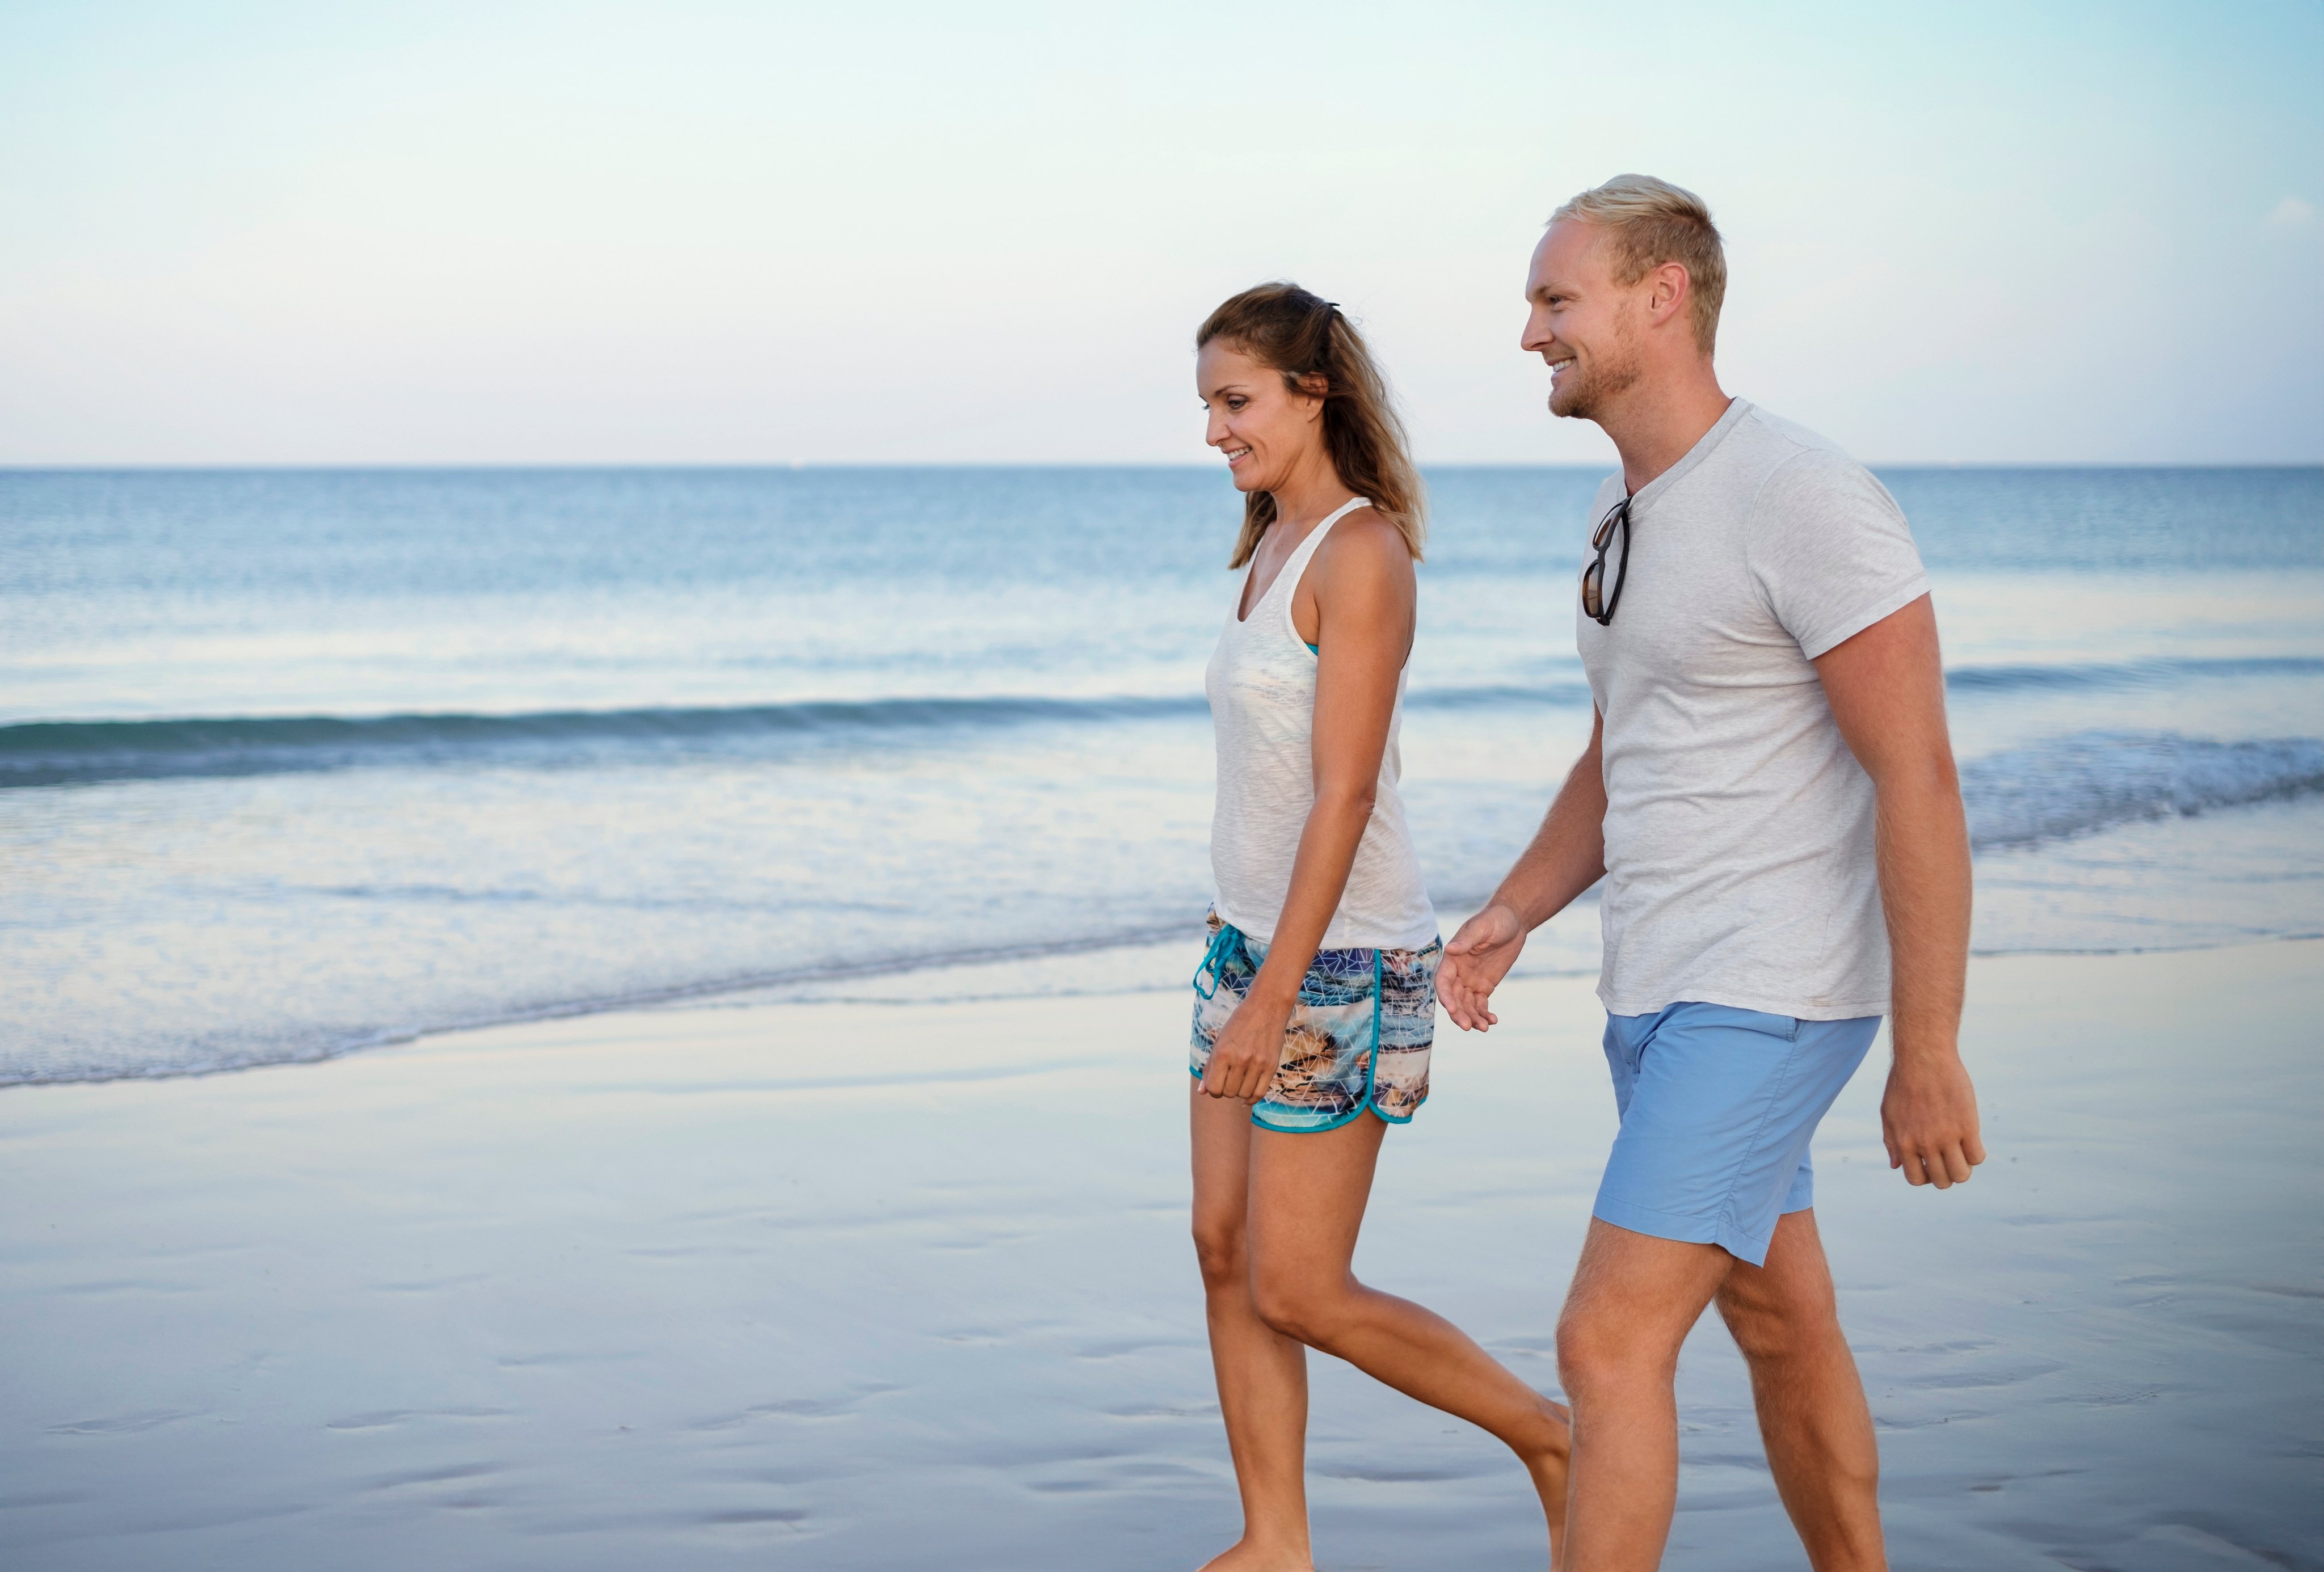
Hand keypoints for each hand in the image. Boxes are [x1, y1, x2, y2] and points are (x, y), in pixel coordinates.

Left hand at [1200, 988, 1291, 1102]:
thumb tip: (1201, 1092)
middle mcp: (1239, 1059)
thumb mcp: (1220, 1041)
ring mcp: (1257, 1064)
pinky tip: (1247, 1096)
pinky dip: (1252, 1098)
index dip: (1213, 1090)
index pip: (1213, 1089)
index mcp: (1222, 1053)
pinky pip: (1260, 1093)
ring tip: (1240, 1080)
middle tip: (1229, 1079)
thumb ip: (1209, 1067)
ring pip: (1244, 1094)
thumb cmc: (1239, 1023)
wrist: (1267, 1007)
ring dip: (1239, 1092)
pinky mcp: (1271, 1066)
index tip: (1217, 1084)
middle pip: (1229, 1093)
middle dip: (1226, 1090)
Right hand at [1439, 902, 1527, 1031]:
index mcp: (1452, 959)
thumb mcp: (1481, 927)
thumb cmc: (1494, 920)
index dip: (1446, 996)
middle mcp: (1458, 973)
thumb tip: (1450, 949)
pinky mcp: (1484, 986)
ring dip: (1473, 1017)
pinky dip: (1484, 1014)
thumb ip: (1467, 940)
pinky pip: (1481, 1004)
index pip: (1443, 981)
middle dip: (1459, 1013)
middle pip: (1454, 998)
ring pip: (1467, 1005)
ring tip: (1485, 1027)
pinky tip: (1493, 1021)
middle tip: (1469, 1027)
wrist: (1514, 922)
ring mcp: (1471, 981)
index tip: (1452, 1009)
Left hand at [1880, 1048, 1986, 1187]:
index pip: (1916, 1179)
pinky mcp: (1967, 1125)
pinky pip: (1978, 1157)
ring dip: (1963, 1169)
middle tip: (1948, 1158)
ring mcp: (1947, 1135)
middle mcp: (1925, 1143)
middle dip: (1946, 1175)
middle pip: (1942, 1181)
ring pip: (1961, 1174)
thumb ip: (1891, 1141)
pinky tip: (1971, 1140)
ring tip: (1961, 1152)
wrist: (1924, 1057)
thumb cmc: (1904, 1083)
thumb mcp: (1888, 1113)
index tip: (1931, 1165)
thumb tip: (1896, 1166)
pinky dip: (1976, 1154)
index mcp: (1904, 1142)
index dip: (1925, 1176)